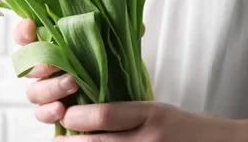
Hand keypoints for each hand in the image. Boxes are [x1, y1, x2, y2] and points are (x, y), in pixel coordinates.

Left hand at [13, 19, 241, 141]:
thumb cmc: (189, 127)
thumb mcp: (158, 108)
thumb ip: (127, 110)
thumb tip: (90, 109)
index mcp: (151, 114)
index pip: (105, 115)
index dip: (79, 118)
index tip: (66, 115)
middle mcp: (149, 139)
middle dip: (74, 141)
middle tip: (58, 138)